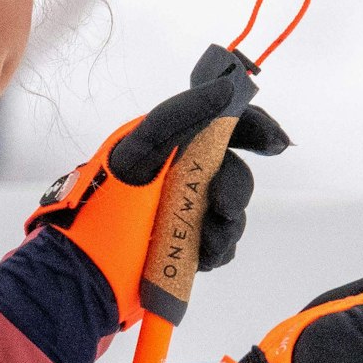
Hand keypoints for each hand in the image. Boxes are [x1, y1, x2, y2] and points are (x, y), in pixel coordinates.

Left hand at [28, 45, 289, 329]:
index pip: (220, 125)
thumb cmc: (108, 209)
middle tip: (222, 208)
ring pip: (229, 211)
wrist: (87, 274)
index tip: (274, 145)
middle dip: (235, 191)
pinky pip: (220, 242)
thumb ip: (181, 114)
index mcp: (166, 145)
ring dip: (227, 225)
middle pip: (231, 171)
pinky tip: (203, 256)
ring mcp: (182, 211)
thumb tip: (226, 89)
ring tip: (208, 240)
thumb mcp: (140, 152)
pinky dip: (219, 249)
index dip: (253, 128)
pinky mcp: (185, 246)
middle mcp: (177, 175)